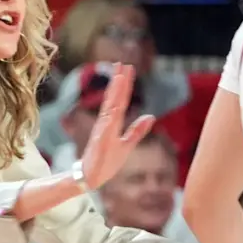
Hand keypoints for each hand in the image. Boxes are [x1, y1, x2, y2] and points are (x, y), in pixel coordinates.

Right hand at [80, 63, 155, 188]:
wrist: (91, 179)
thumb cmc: (106, 162)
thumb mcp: (127, 145)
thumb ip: (137, 131)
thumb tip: (151, 116)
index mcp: (112, 123)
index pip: (120, 100)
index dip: (125, 84)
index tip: (128, 68)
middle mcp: (106, 124)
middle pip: (114, 99)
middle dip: (118, 81)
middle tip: (122, 63)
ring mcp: (102, 133)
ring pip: (109, 109)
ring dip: (114, 94)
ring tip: (119, 78)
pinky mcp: (99, 144)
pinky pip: (105, 129)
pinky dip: (109, 118)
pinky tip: (113, 108)